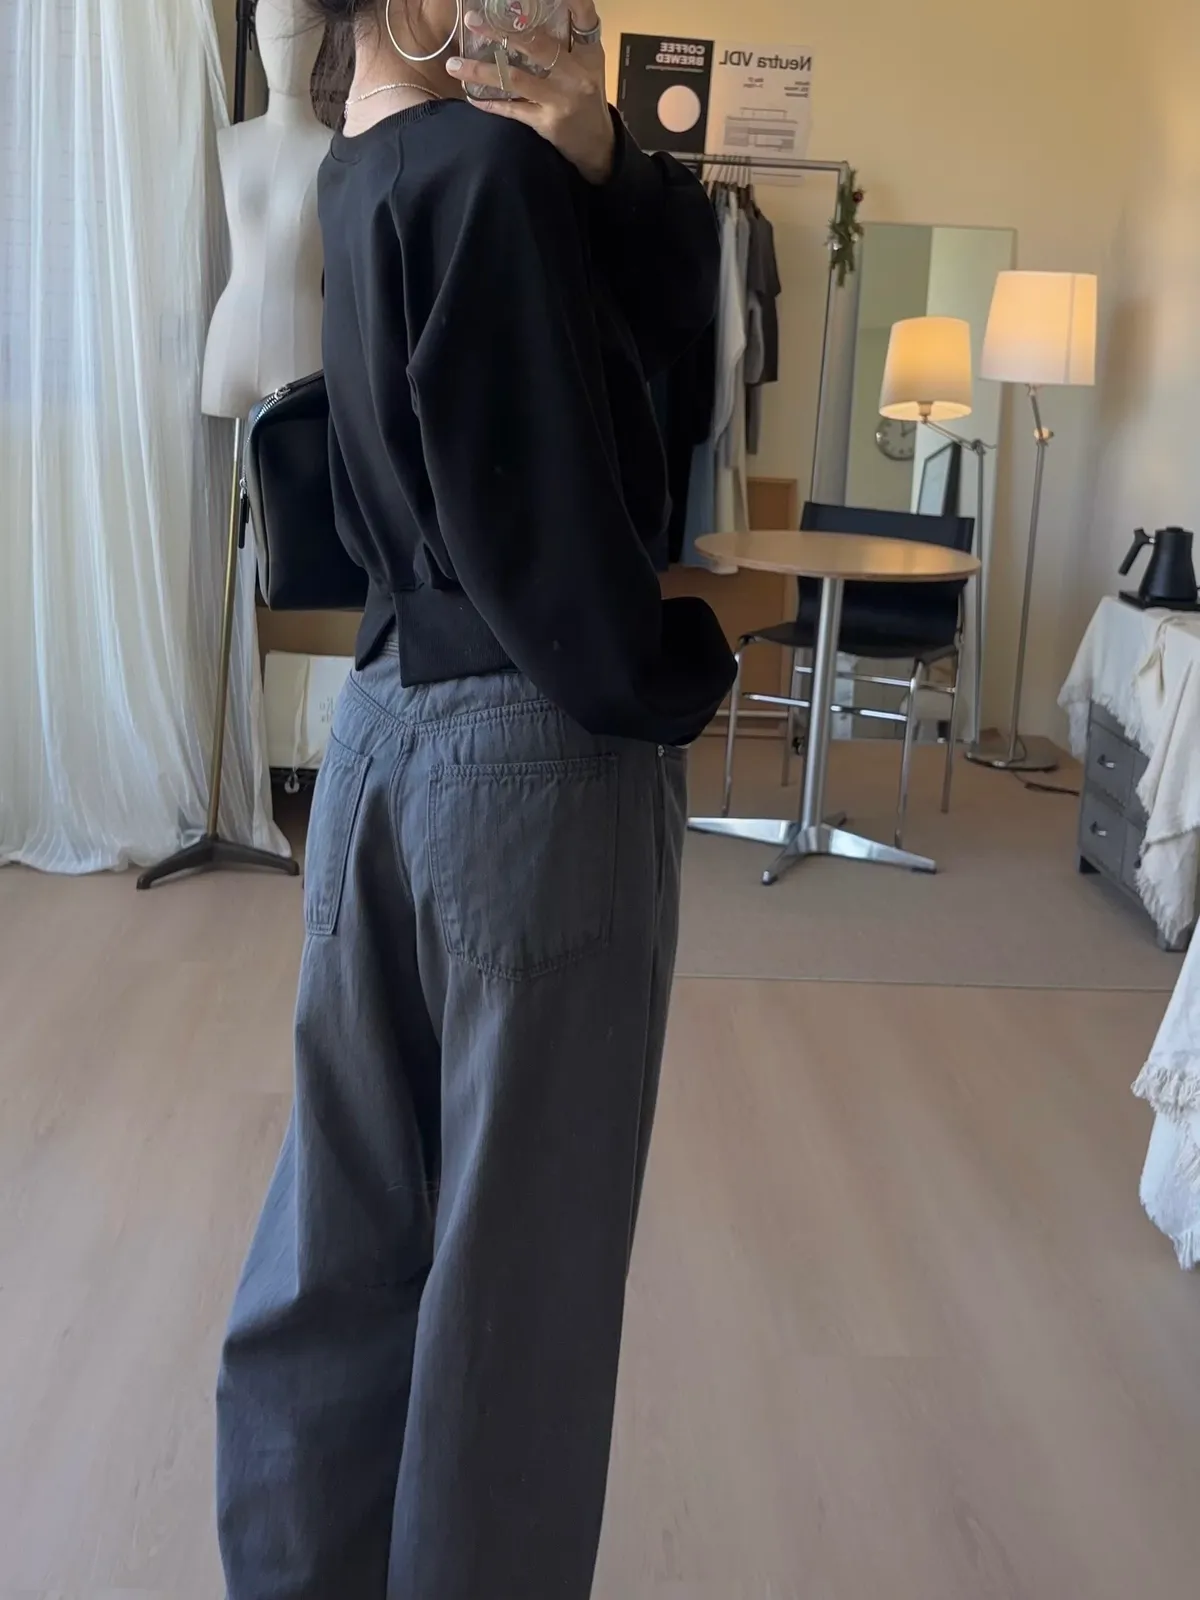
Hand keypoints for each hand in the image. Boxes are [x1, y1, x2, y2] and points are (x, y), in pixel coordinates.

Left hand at [446, 2, 615, 185]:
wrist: (597, 145)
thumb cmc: (587, 97)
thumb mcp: (587, 65)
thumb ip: (567, 40)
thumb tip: (531, 15)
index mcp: (588, 54)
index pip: (584, 16)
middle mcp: (576, 74)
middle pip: (537, 45)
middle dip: (500, 31)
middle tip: (472, 19)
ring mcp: (561, 100)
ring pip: (516, 80)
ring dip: (481, 71)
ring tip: (454, 64)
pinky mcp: (548, 124)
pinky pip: (513, 110)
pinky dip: (490, 104)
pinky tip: (471, 97)